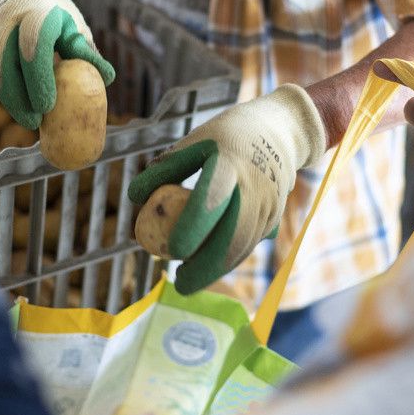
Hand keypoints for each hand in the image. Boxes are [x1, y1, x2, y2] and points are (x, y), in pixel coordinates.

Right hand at [0, 0, 114, 128]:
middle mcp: (8, 20)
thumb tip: (107, 78)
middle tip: (36, 123)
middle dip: (19, 96)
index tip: (48, 105)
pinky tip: (19, 106)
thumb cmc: (52, 10)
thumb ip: (85, 51)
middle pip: (5, 62)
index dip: (38, 77)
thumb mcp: (73, 23)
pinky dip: (3, 93)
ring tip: (29, 119)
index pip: (33, 44)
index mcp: (37, 12)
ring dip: (10, 99)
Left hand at [128, 85, 326, 293]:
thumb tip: (134, 198)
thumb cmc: (226, 137)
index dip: (193, 227)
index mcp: (231, 163)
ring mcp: (269, 205)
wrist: (279, 132)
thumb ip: (165, 169)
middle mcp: (255, 187)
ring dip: (216, 268)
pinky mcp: (274, 217)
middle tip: (180, 282)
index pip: (212, 199)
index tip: (173, 250)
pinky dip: (228, 260)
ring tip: (188, 277)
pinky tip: (208, 265)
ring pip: (242, 248)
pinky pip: (250, 245)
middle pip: (232, 237)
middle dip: (205, 267)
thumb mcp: (195, 141)